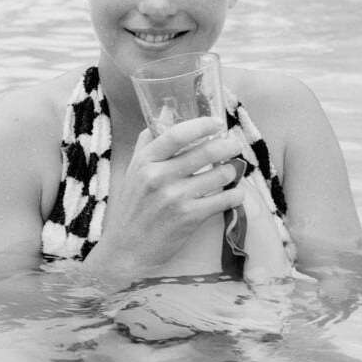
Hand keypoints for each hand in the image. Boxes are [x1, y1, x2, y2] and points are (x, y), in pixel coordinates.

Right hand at [83, 117, 243, 277]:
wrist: (126, 251)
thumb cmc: (132, 207)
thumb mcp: (134, 169)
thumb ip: (149, 140)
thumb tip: (166, 110)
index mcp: (145, 161)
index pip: (177, 134)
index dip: (202, 125)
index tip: (217, 122)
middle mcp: (159, 177)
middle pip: (205, 151)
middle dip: (228, 146)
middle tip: (235, 145)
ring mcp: (175, 198)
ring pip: (219, 174)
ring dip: (233, 170)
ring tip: (234, 169)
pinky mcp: (189, 218)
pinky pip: (223, 200)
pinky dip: (235, 195)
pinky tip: (235, 193)